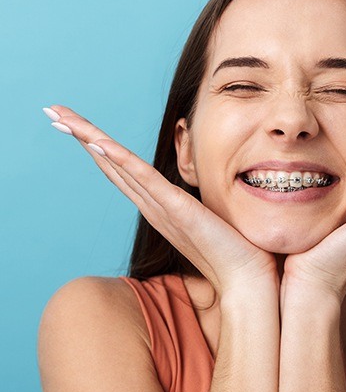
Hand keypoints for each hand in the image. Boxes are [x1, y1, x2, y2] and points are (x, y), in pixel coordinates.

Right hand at [45, 105, 278, 297]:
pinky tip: (99, 143)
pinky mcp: (179, 210)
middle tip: (53, 111)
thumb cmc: (230, 249)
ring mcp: (162, 208)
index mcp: (158, 205)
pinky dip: (120, 161)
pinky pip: (145, 180)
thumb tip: (194, 192)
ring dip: (89, 140)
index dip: (97, 145)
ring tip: (62, 117)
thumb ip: (191, 203)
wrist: (246, 279)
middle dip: (81, 136)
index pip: (121, 169)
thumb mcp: (205, 215)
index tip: (75, 124)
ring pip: (118, 166)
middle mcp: (152, 205)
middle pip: (110, 163)